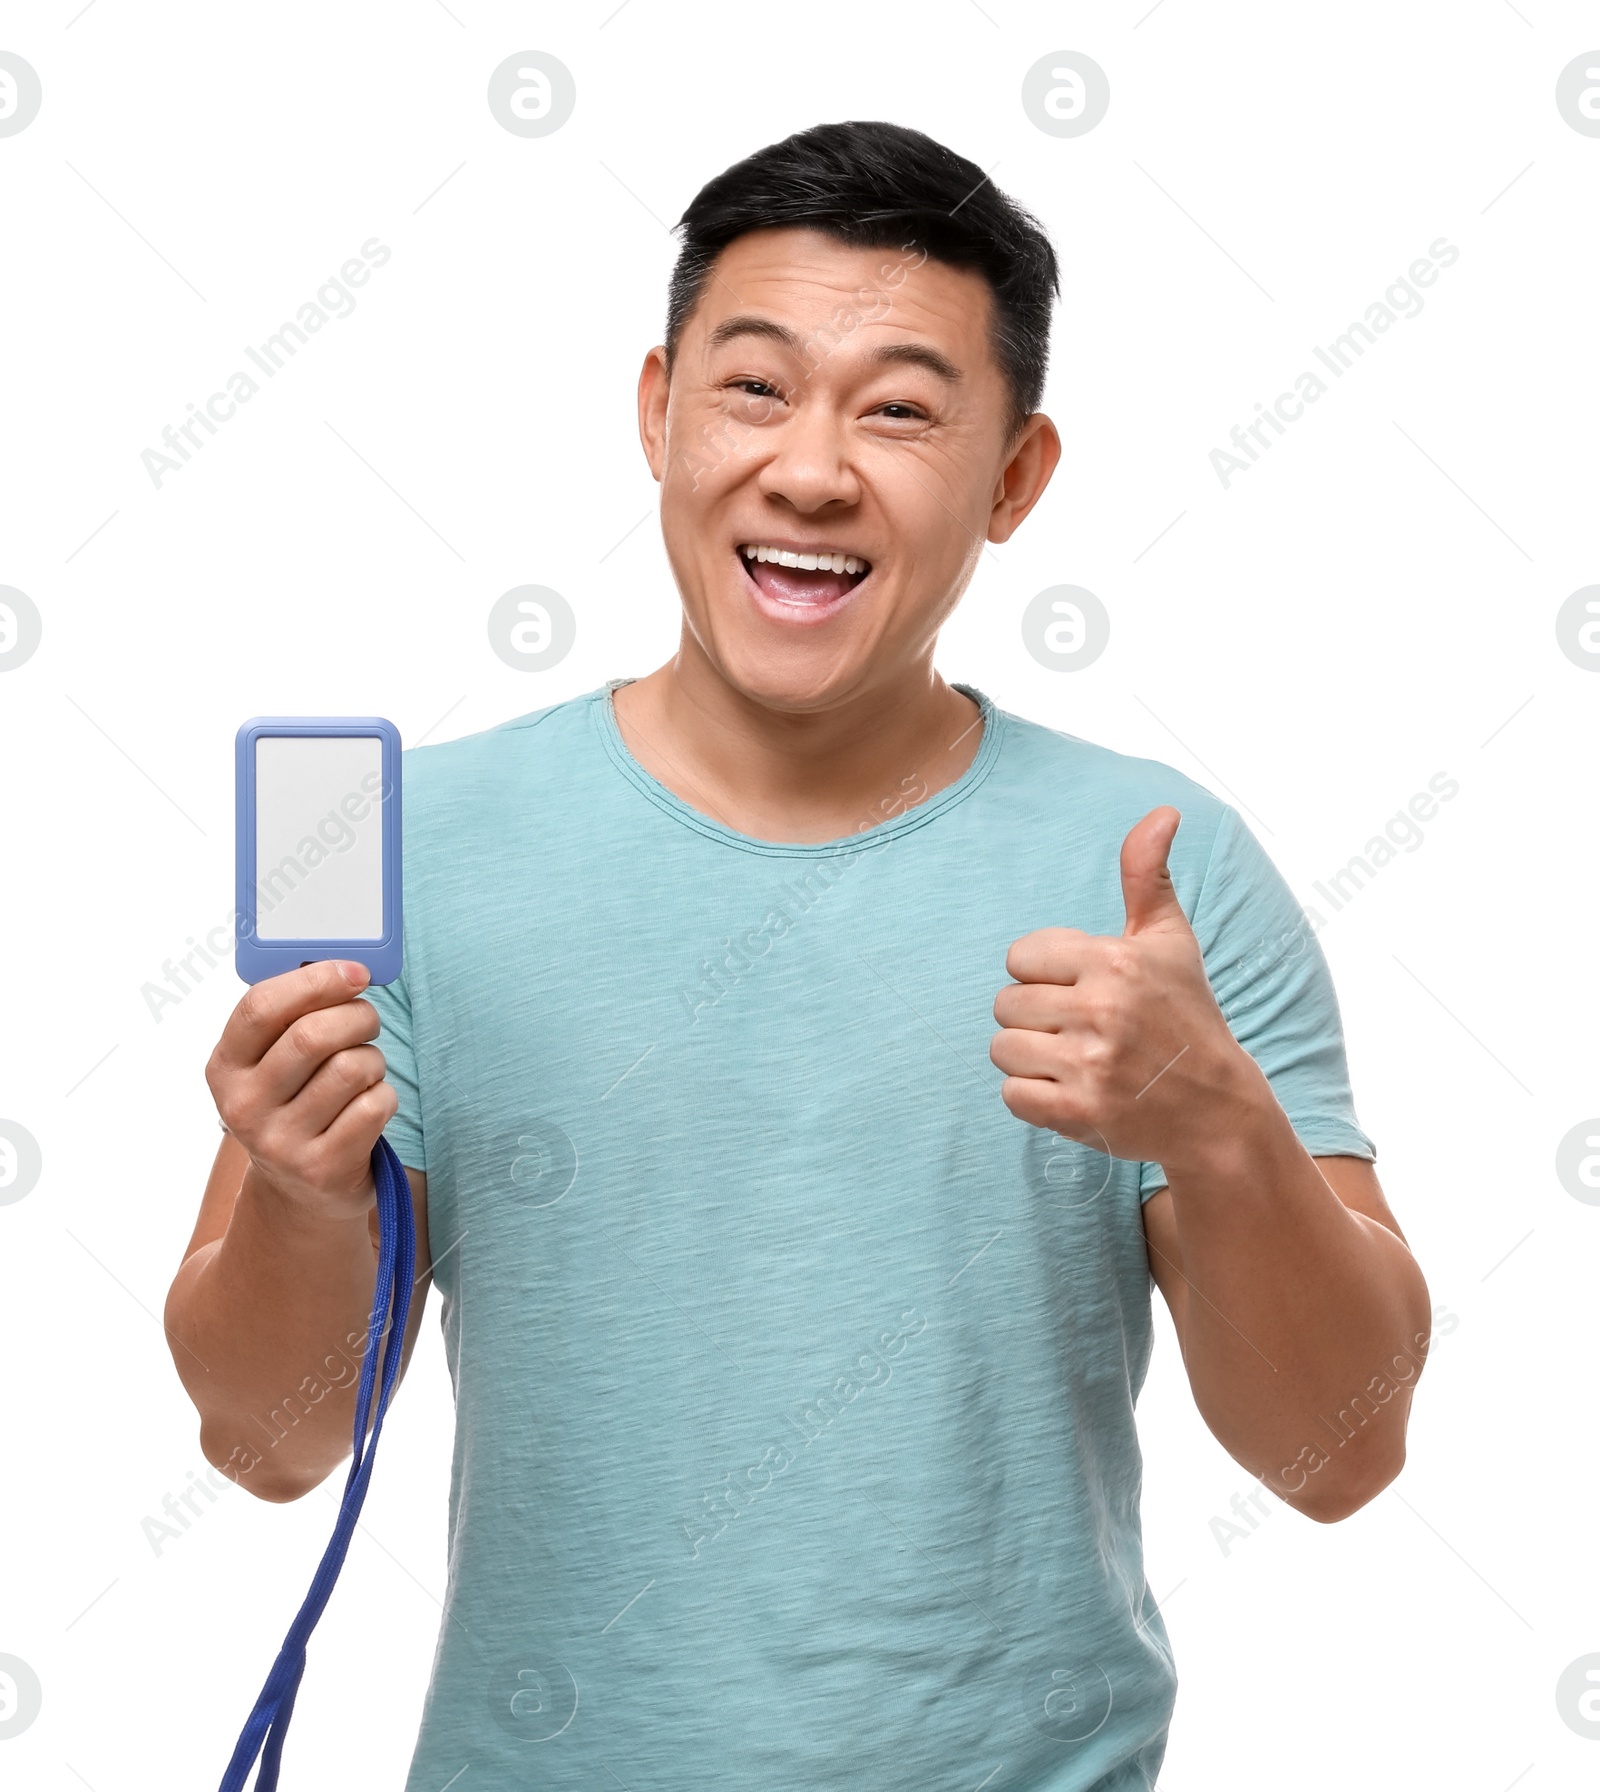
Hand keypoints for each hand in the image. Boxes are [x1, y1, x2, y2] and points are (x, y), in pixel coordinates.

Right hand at [205, 961, 397, 1222]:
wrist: (298, 1191)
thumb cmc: (294, 1102)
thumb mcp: (270, 1063)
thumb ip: (292, 1015)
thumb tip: (344, 965)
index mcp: (224, 1067)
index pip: (260, 1007)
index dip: (315, 980)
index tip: (355, 972)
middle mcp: (244, 1107)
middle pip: (313, 1035)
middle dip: (357, 1016)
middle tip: (367, 1021)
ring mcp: (281, 1142)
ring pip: (351, 1068)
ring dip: (373, 1058)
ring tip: (364, 1069)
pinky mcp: (322, 1168)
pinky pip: (375, 1105)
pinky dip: (384, 1095)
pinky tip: (369, 1104)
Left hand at [990, 807, 1259, 1168]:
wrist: (1217, 1111)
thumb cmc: (1186, 1017)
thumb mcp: (1170, 941)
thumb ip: (1148, 876)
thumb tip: (1163, 812)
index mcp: (1114, 961)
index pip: (1019, 957)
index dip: (1043, 975)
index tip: (1081, 991)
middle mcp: (1102, 1009)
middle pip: (1005, 1004)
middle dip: (1034, 1018)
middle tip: (1080, 1030)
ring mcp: (1090, 1065)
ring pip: (1003, 1049)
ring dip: (1030, 1058)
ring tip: (1074, 1060)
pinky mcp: (1079, 1113)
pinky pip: (1011, 1096)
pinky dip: (1033, 1098)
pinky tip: (1072, 1091)